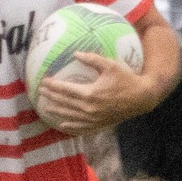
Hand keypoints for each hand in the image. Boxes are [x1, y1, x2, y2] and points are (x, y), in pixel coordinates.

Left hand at [34, 52, 153, 134]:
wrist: (141, 98)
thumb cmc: (126, 79)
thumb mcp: (110, 66)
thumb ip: (92, 59)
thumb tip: (75, 54)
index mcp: (90, 94)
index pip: (66, 90)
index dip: (53, 86)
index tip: (43, 82)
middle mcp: (89, 108)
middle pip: (64, 103)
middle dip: (51, 97)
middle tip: (40, 92)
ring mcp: (94, 119)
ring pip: (70, 116)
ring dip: (57, 111)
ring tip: (46, 107)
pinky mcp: (99, 124)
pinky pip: (81, 127)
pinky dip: (70, 126)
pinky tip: (63, 125)